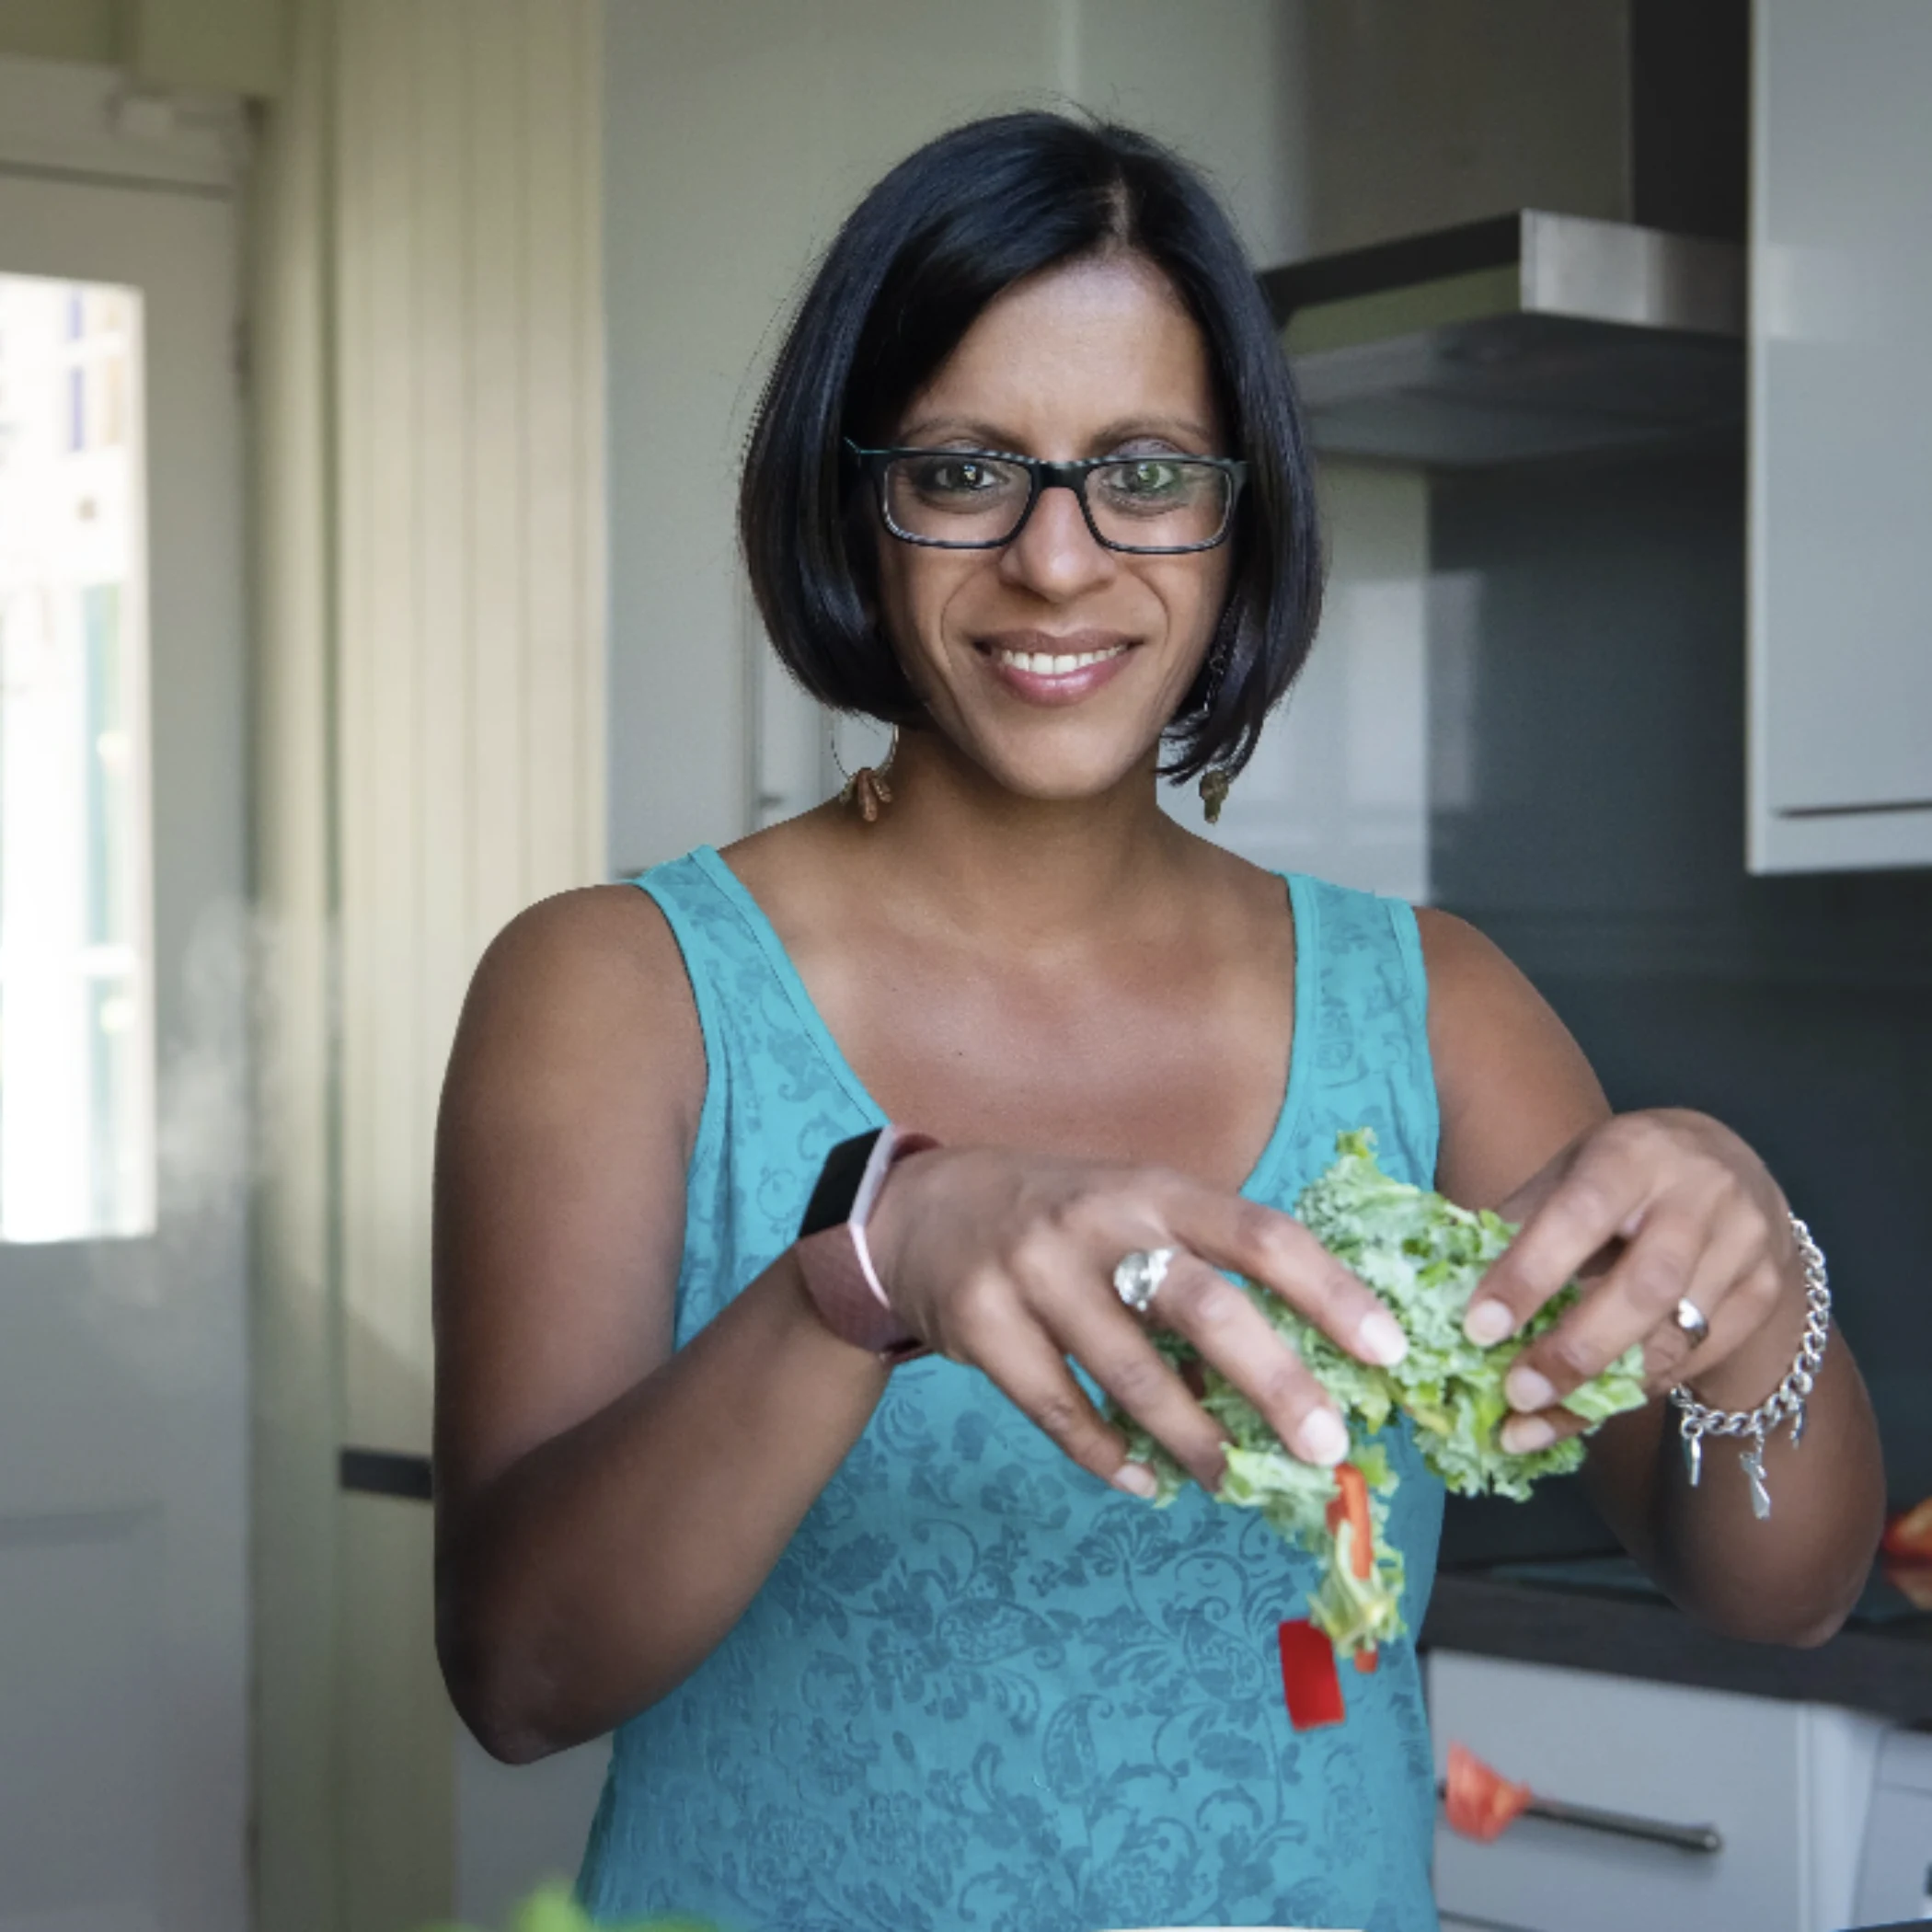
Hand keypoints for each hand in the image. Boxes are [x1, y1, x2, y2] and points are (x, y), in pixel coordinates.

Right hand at [858, 1146, 1408, 1495]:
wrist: (921, 1208)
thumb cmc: (1063, 1218)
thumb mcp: (1134, 1211)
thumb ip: (1204, 1272)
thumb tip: (1298, 1374)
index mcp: (1155, 1190)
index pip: (1261, 1234)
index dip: (1330, 1291)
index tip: (1388, 1349)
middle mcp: (1098, 1223)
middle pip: (1202, 1305)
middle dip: (1275, 1381)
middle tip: (1328, 1445)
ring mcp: (1034, 1272)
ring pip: (1132, 1374)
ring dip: (1194, 1440)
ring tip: (1235, 1479)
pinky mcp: (981, 1323)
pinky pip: (1058, 1409)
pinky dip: (1109, 1455)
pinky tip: (1146, 1481)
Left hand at [1461, 1109, 1803, 1453]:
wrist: (1732, 1169)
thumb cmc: (1623, 1174)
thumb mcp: (1570, 1173)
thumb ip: (1519, 1223)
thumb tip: (1446, 1288)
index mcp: (1633, 1153)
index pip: (1578, 1215)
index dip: (1528, 1275)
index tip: (1478, 1328)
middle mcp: (1699, 1196)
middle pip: (1643, 1288)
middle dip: (1574, 1349)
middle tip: (1515, 1394)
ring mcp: (1744, 1248)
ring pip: (1674, 1336)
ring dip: (1599, 1390)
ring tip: (1533, 1423)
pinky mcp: (1764, 1295)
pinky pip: (1695, 1360)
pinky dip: (1633, 1391)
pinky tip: (1584, 1412)